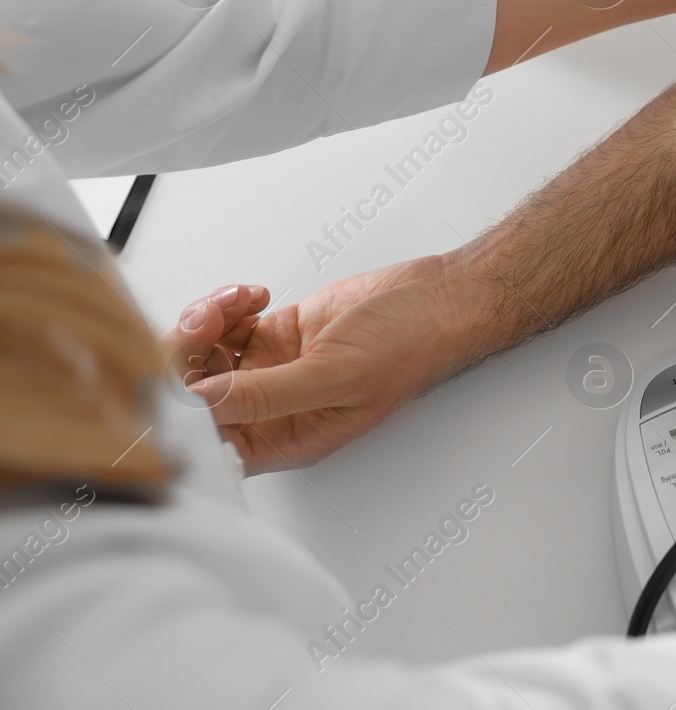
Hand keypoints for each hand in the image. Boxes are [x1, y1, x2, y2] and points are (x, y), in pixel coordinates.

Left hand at [183, 256, 480, 472]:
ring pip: (203, 355)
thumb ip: (265, 396)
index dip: (181, 411)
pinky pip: (223, 326)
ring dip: (205, 321)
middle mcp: (273, 410)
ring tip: (236, 302)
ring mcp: (272, 370)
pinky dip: (225, 306)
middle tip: (205, 323)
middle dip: (187, 353)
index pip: (208, 441)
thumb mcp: (335, 376)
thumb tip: (201, 405)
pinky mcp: (276, 335)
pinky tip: (252, 296)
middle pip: (194, 395)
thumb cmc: (409, 346)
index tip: (176, 378)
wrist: (437, 298)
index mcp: (286, 439)